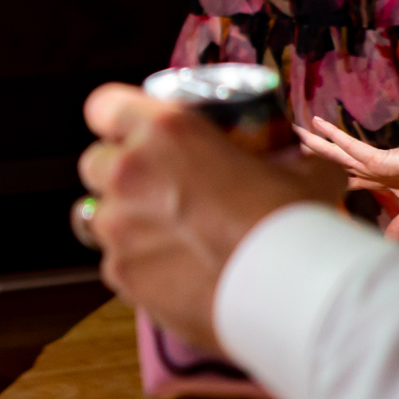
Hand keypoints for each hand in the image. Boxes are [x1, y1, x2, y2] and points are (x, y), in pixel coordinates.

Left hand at [76, 86, 345, 350]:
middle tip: (157, 189)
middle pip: (94, 162)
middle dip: (117, 173)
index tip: (134, 133)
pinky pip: (116, 262)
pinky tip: (175, 274)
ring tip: (163, 235)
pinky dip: (138, 265)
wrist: (293, 293)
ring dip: (122, 219)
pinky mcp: (121, 274)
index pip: (104, 106)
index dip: (117, 119)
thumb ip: (286, 159)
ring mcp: (118, 226)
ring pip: (97, 215)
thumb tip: (303, 163)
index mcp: (165, 131)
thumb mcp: (301, 171)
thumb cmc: (296, 221)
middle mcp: (128, 172)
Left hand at [293, 115, 398, 241]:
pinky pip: (355, 147)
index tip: (307, 180)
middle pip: (335, 162)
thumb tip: (392, 245)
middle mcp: (371, 169)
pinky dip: (337, 138)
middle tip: (294, 145)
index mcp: (377, 180)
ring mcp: (374, 162)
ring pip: (338, 152)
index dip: (326, 179)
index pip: (344, 180)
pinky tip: (321, 127)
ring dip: (317, 142)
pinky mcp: (382, 157)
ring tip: (298, 129)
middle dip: (314, 155)